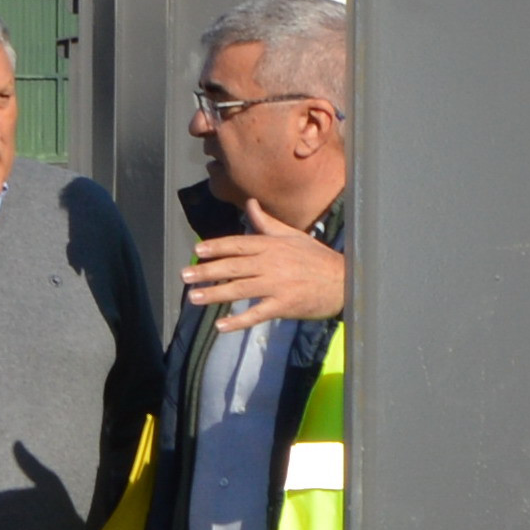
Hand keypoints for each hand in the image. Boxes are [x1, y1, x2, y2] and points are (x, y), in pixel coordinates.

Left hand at [183, 201, 349, 331]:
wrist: (344, 281)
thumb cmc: (316, 258)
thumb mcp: (293, 236)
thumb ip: (267, 223)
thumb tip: (250, 204)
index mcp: (272, 245)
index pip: (239, 243)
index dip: (217, 247)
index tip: (197, 250)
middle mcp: (272, 263)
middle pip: (234, 266)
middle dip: (207, 270)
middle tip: (185, 275)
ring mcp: (278, 285)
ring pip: (240, 289)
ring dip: (215, 294)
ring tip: (194, 298)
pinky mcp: (284, 305)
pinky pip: (257, 313)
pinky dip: (238, 321)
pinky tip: (220, 326)